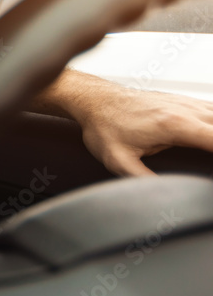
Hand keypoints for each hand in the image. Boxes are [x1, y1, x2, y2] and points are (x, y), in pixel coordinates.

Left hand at [70, 82, 212, 175]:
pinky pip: (212, 110)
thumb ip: (142, 178)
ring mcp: (186, 102)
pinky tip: (211, 135)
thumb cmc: (103, 127)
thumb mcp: (118, 160)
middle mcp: (186, 110)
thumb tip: (164, 195)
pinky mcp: (183, 101)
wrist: (94, 100)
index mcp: (175, 125)